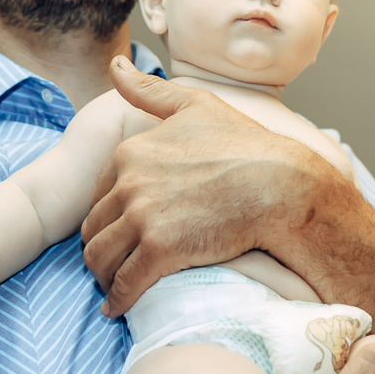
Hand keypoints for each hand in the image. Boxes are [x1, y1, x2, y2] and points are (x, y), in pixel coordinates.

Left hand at [81, 56, 311, 315]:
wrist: (281, 185)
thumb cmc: (244, 145)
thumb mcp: (195, 105)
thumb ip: (148, 90)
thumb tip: (115, 66)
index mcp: (130, 152)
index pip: (96, 194)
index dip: (103, 216)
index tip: (113, 231)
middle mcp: (129, 183)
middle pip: (93, 228)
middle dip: (98, 248)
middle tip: (109, 264)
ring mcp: (143, 217)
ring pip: (101, 257)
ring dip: (102, 276)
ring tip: (113, 286)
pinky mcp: (160, 250)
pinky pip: (125, 283)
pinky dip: (118, 299)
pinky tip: (119, 308)